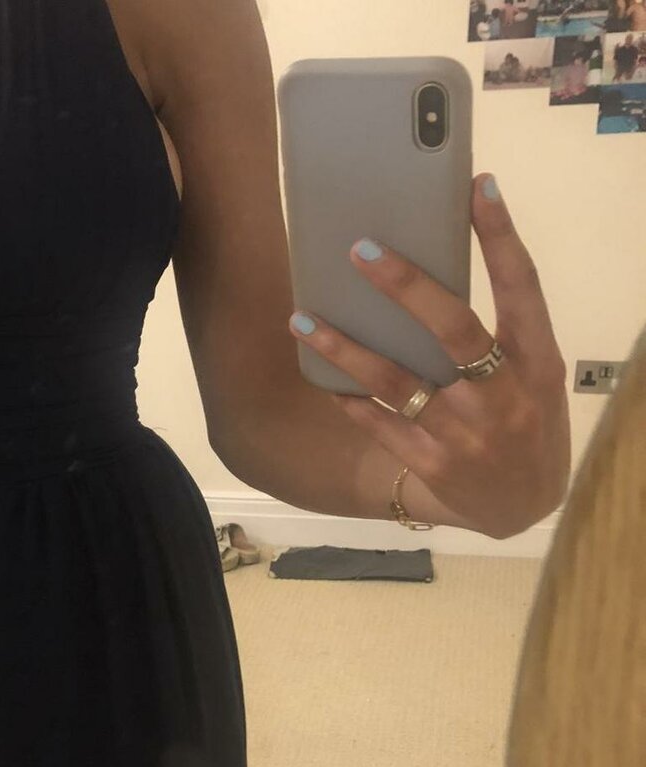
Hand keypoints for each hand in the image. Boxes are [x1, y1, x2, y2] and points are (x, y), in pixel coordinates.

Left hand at [287, 174, 571, 540]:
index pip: (523, 288)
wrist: (525, 507)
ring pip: (397, 382)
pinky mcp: (432, 464)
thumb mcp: (535, 375)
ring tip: (303, 318)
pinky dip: (349, 400)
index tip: (476, 186)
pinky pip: (379, 425)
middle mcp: (503, 395)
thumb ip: (501, 332)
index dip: (501, 237)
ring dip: (345, 349)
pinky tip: (321, 377)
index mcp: (537, 362)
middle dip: (407, 287)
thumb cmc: (526, 422)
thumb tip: (434, 269)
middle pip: (454, 329)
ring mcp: (465, 434)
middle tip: (360, 249)